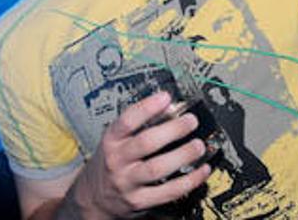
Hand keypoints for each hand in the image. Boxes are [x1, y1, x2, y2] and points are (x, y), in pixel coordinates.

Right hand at [68, 91, 210, 218]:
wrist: (95, 197)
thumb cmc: (112, 161)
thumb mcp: (117, 139)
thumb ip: (140, 124)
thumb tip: (170, 107)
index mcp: (111, 140)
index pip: (127, 121)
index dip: (147, 107)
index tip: (166, 97)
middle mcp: (117, 161)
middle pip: (145, 143)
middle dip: (172, 130)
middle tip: (191, 121)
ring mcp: (127, 182)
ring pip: (157, 169)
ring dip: (182, 155)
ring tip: (199, 145)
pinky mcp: (139, 201)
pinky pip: (167, 192)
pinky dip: (189, 181)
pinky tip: (202, 170)